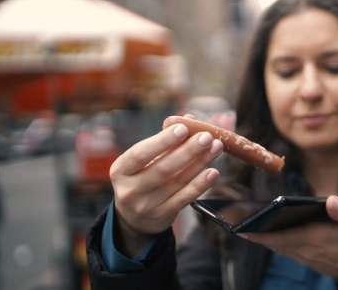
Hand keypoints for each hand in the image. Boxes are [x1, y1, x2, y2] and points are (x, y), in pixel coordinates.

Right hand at [109, 114, 223, 256]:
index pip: (140, 154)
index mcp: (121, 170)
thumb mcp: (143, 160)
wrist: (135, 217)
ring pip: (178, 181)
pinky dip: (201, 184)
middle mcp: (130, 189)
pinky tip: (213, 172)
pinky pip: (185, 198)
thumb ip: (164, 141)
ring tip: (216, 148)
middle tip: (207, 137)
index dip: (162, 141)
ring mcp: (146, 205)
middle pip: (162, 168)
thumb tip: (189, 119)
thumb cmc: (141, 178)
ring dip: (200, 163)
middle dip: (188, 151)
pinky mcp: (162, 215)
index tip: (183, 128)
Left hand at [245, 196, 337, 277]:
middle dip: (256, 233)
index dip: (259, 233)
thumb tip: (331, 201)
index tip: (241, 228)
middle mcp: (305, 250)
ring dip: (264, 238)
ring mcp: (305, 257)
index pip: (279, 237)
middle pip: (273, 242)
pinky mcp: (307, 260)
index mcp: (313, 238)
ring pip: (278, 247)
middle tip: (238, 222)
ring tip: (249, 225)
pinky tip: (269, 232)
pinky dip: (275, 242)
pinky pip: (286, 251)